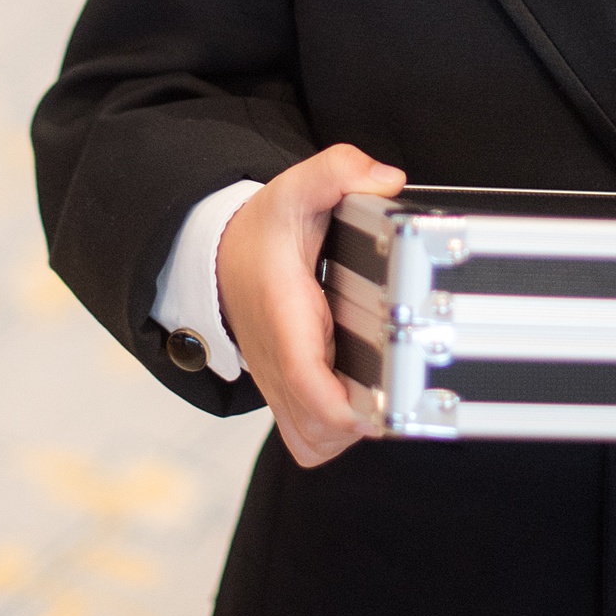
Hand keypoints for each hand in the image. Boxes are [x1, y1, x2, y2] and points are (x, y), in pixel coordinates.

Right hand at [217, 144, 405, 468]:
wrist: (218, 258)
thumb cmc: (262, 231)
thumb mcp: (296, 188)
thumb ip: (339, 171)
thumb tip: (386, 180)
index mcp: (284, 317)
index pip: (306, 381)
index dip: (344, 404)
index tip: (382, 399)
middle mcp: (279, 362)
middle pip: (316, 431)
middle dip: (360, 423)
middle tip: (398, 391)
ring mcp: (280, 385)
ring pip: (313, 443)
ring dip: (350, 432)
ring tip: (384, 398)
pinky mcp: (289, 395)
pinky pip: (311, 440)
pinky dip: (337, 435)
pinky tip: (364, 401)